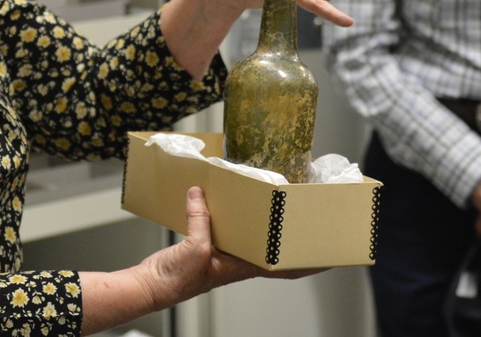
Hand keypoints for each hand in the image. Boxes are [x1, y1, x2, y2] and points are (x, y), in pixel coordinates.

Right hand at [80, 187, 319, 333]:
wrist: (151, 286)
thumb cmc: (177, 279)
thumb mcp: (195, 248)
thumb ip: (201, 220)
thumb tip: (201, 194)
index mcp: (243, 266)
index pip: (286, 267)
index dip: (309, 263)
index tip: (329, 257)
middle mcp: (239, 260)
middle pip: (274, 250)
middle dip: (291, 239)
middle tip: (308, 221)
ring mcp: (224, 253)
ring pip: (253, 237)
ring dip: (265, 224)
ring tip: (277, 205)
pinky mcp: (208, 244)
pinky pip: (228, 226)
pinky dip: (235, 215)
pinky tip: (231, 202)